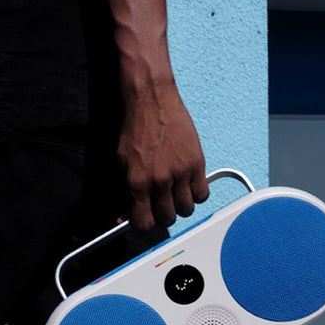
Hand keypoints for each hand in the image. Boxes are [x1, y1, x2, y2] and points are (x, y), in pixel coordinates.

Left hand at [117, 81, 210, 229]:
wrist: (152, 101)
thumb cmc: (136, 129)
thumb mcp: (121, 163)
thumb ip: (124, 192)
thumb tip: (124, 215)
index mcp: (137, 182)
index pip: (144, 222)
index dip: (145, 223)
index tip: (146, 218)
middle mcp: (159, 180)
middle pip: (168, 218)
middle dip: (163, 214)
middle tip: (161, 204)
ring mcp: (180, 172)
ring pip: (186, 210)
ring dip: (180, 206)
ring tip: (175, 194)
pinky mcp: (196, 163)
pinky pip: (202, 194)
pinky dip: (196, 194)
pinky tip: (188, 185)